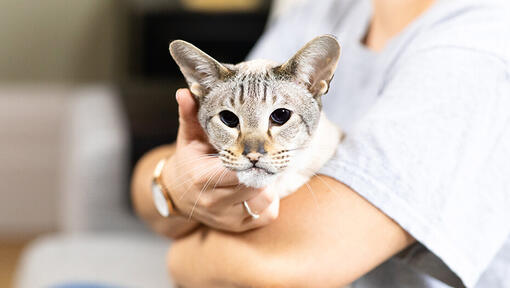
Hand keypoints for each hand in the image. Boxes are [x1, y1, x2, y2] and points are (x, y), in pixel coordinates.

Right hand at [162, 89, 278, 231]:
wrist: (179, 195)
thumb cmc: (189, 160)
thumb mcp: (188, 137)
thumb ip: (190, 114)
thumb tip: (185, 92)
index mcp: (201, 177)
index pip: (237, 169)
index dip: (251, 157)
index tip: (259, 146)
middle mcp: (213, 201)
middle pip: (255, 184)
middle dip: (263, 168)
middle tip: (264, 155)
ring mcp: (226, 218)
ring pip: (264, 201)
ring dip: (268, 185)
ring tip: (259, 171)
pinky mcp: (238, 228)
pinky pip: (267, 215)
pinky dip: (268, 201)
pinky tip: (258, 188)